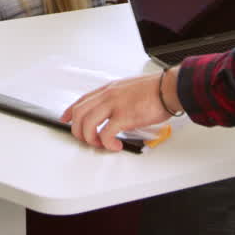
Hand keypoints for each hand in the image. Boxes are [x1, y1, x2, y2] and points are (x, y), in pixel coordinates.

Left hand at [61, 71, 176, 150]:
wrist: (169, 88)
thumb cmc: (154, 90)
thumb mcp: (129, 89)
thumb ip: (117, 99)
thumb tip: (112, 114)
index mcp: (109, 89)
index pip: (82, 100)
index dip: (69, 111)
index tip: (65, 120)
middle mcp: (108, 95)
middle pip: (79, 113)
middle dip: (78, 130)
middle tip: (87, 139)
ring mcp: (115, 105)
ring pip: (87, 123)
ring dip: (90, 138)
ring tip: (100, 144)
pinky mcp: (124, 116)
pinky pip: (106, 134)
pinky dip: (107, 144)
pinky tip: (115, 146)